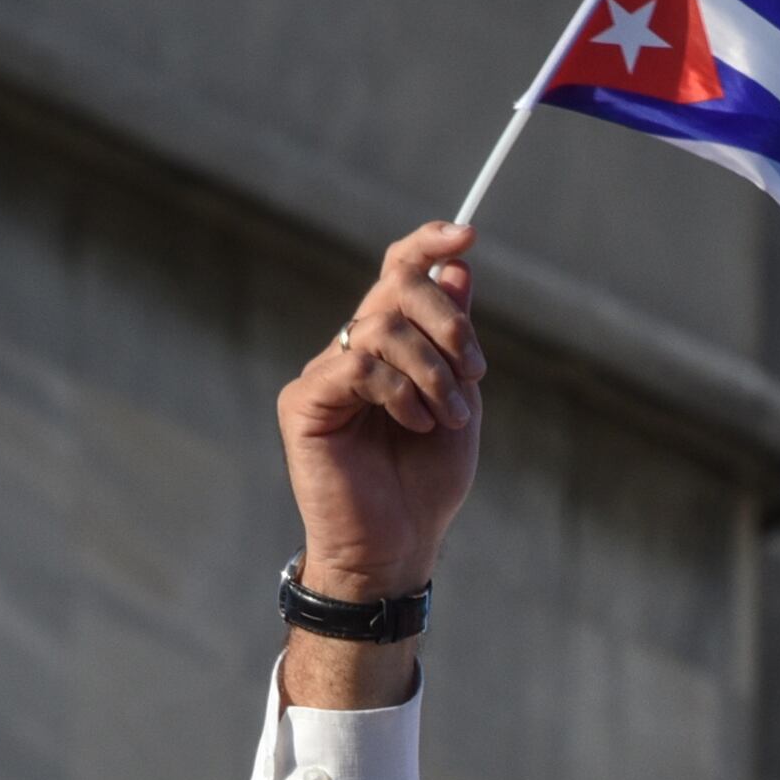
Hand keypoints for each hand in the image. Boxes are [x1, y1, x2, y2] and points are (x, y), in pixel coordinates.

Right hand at [279, 223, 486, 606]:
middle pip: (395, 287)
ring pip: (381, 327)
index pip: (398, 272)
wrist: (398, 546)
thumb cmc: (426, 482)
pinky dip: (399, 390)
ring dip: (432, 370)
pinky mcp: (305, 401)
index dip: (427, 244)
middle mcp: (353, 349)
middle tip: (474, 371)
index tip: (465, 234)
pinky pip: (358, 365)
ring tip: (447, 416)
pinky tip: (416, 424)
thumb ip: (454, 338)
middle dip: (446, 320)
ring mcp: (326, 373)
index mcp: (390, 344)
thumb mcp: (459, 401)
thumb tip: (458, 266)